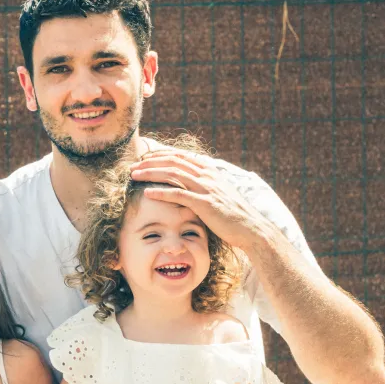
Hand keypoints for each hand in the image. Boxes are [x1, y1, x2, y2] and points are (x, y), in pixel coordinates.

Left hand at [129, 150, 269, 251]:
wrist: (251, 228)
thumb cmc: (233, 214)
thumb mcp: (219, 193)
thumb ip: (205, 185)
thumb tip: (190, 182)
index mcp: (210, 170)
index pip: (180, 156)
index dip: (160, 155)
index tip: (144, 159)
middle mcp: (207, 175)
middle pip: (173, 161)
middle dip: (150, 162)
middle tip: (133, 167)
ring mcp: (206, 188)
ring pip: (173, 174)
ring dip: (151, 173)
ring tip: (134, 176)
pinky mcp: (205, 204)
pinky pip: (179, 194)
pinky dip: (161, 193)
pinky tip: (147, 194)